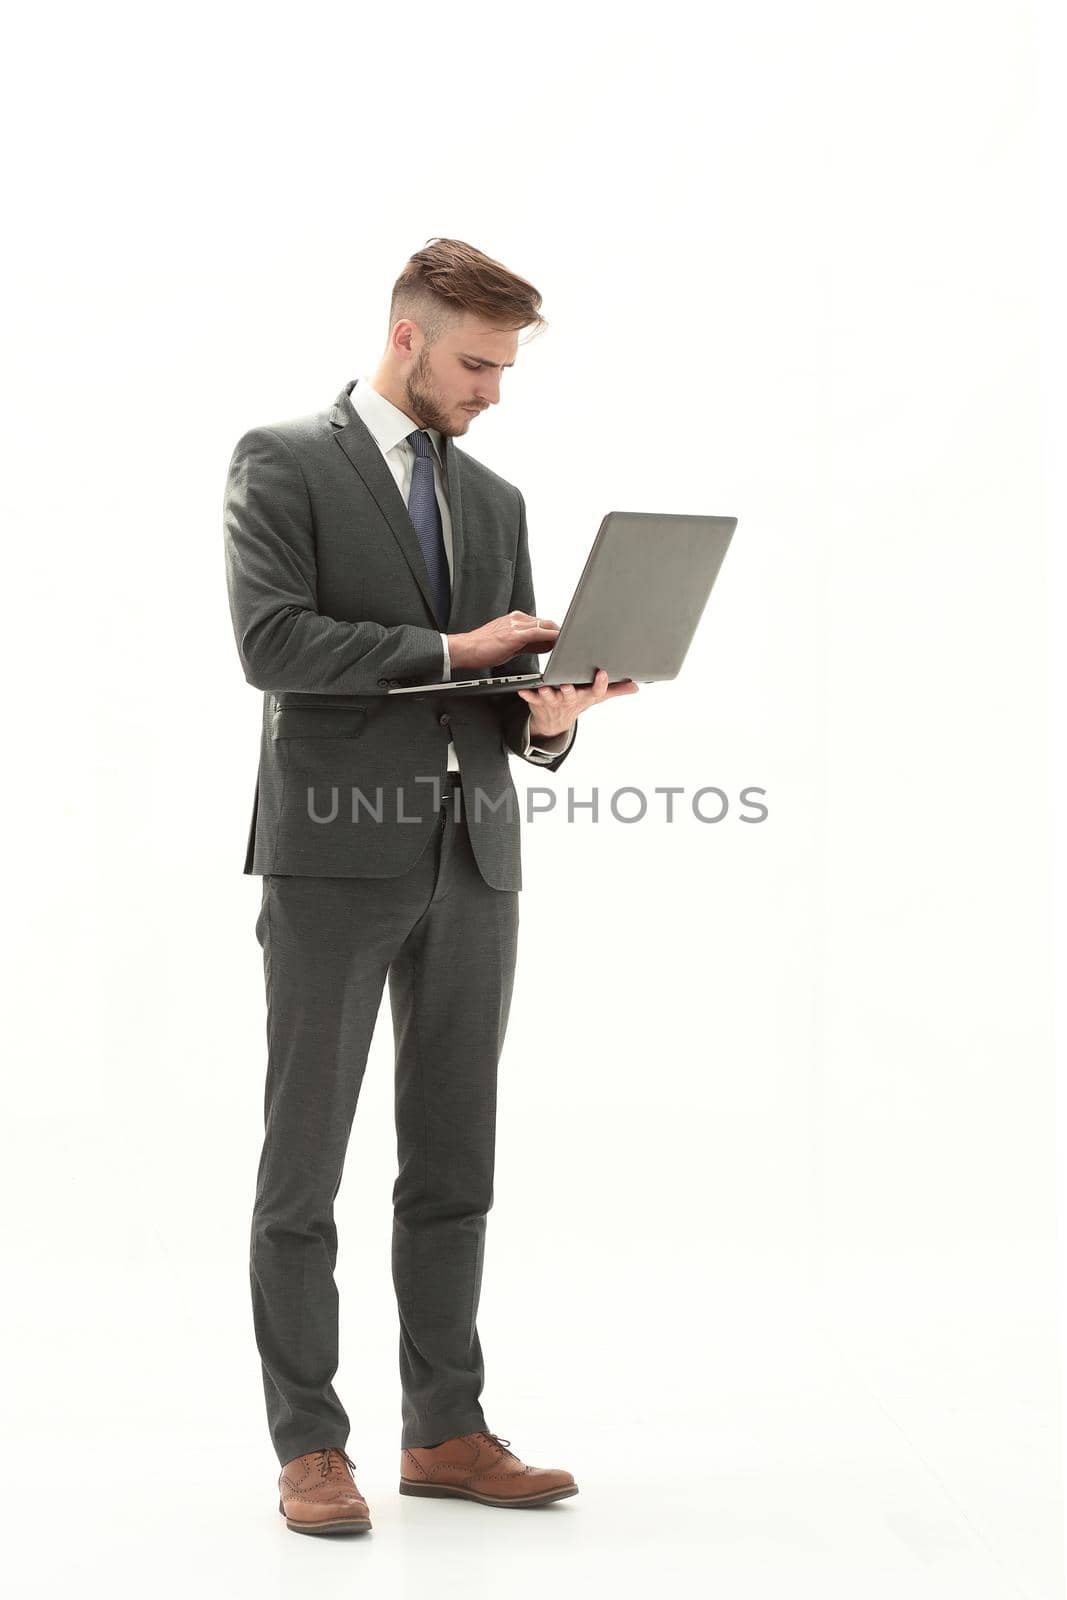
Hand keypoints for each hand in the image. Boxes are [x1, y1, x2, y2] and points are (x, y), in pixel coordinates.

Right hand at [448, 612, 560, 670]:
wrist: (465, 649)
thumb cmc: (482, 648)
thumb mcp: (509, 645)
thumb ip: (528, 644)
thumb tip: (545, 645)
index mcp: (515, 619)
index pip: (540, 623)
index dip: (554, 631)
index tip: (564, 637)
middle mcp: (516, 619)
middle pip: (545, 622)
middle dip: (559, 631)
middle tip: (572, 639)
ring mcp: (515, 625)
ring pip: (544, 625)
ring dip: (558, 633)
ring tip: (570, 641)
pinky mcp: (514, 634)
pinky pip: (538, 633)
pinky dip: (551, 636)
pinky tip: (559, 640)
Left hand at [517, 668, 638, 736]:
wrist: (555, 722)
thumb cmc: (577, 702)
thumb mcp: (596, 697)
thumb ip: (616, 690)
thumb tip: (636, 686)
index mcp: (585, 696)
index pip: (596, 691)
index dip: (600, 683)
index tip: (603, 673)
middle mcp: (571, 699)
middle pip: (572, 694)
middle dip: (570, 690)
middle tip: (568, 684)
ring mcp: (554, 701)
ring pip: (552, 697)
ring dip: (548, 693)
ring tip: (544, 688)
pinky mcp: (539, 701)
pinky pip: (532, 698)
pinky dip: (528, 694)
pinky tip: (523, 689)